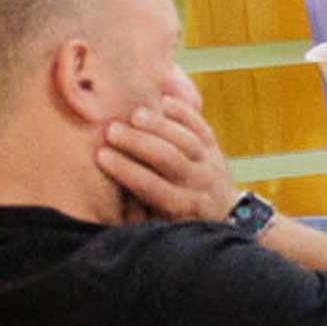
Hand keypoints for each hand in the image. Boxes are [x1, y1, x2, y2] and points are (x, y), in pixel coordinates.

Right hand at [100, 83, 235, 223]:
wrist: (226, 215)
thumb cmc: (178, 221)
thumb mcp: (159, 224)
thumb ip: (137, 212)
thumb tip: (104, 201)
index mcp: (180, 206)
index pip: (150, 186)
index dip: (125, 169)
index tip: (101, 155)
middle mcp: (197, 183)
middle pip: (168, 158)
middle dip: (138, 142)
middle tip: (111, 130)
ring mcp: (209, 163)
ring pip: (185, 140)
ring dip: (160, 125)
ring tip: (135, 115)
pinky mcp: (215, 147)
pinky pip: (201, 127)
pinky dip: (185, 112)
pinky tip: (164, 100)